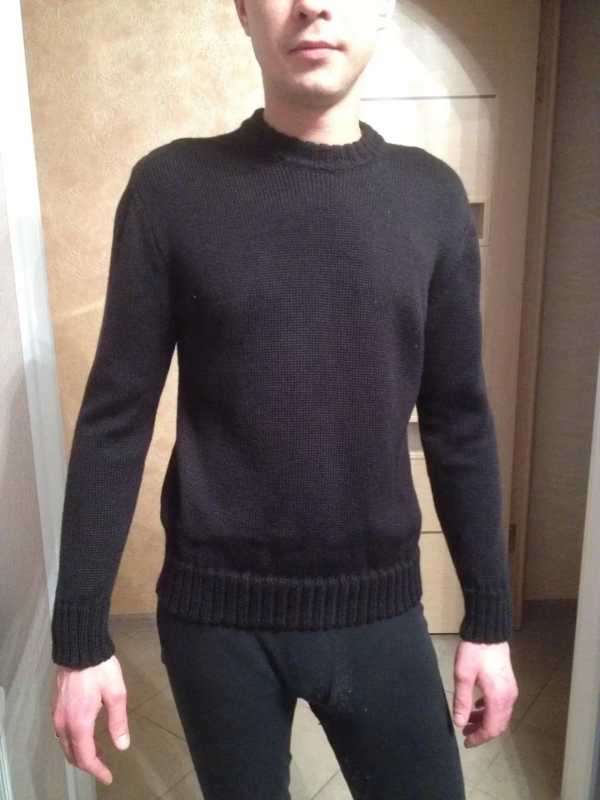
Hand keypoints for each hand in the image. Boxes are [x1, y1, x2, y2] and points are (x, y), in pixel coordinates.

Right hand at [51, 655, 129, 785]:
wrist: (79, 647)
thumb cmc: (100, 669)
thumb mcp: (116, 693)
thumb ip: (118, 722)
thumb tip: (122, 746)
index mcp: (79, 723)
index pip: (85, 757)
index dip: (97, 770)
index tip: (108, 776)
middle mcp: (63, 723)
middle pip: (73, 754)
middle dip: (88, 764)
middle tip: (104, 766)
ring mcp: (57, 715)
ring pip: (65, 744)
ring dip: (80, 753)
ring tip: (98, 752)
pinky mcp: (55, 706)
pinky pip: (61, 733)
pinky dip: (73, 741)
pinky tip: (85, 735)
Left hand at [452, 640, 518, 747]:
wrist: (488, 632)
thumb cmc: (474, 652)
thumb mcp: (463, 676)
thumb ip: (462, 701)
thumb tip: (459, 723)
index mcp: (498, 698)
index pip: (491, 728)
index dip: (479, 738)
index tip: (466, 742)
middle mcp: (508, 697)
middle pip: (498, 724)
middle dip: (482, 731)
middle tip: (465, 733)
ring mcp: (510, 690)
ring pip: (500, 715)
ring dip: (485, 720)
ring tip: (468, 720)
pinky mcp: (508, 683)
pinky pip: (501, 704)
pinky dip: (489, 710)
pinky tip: (477, 706)